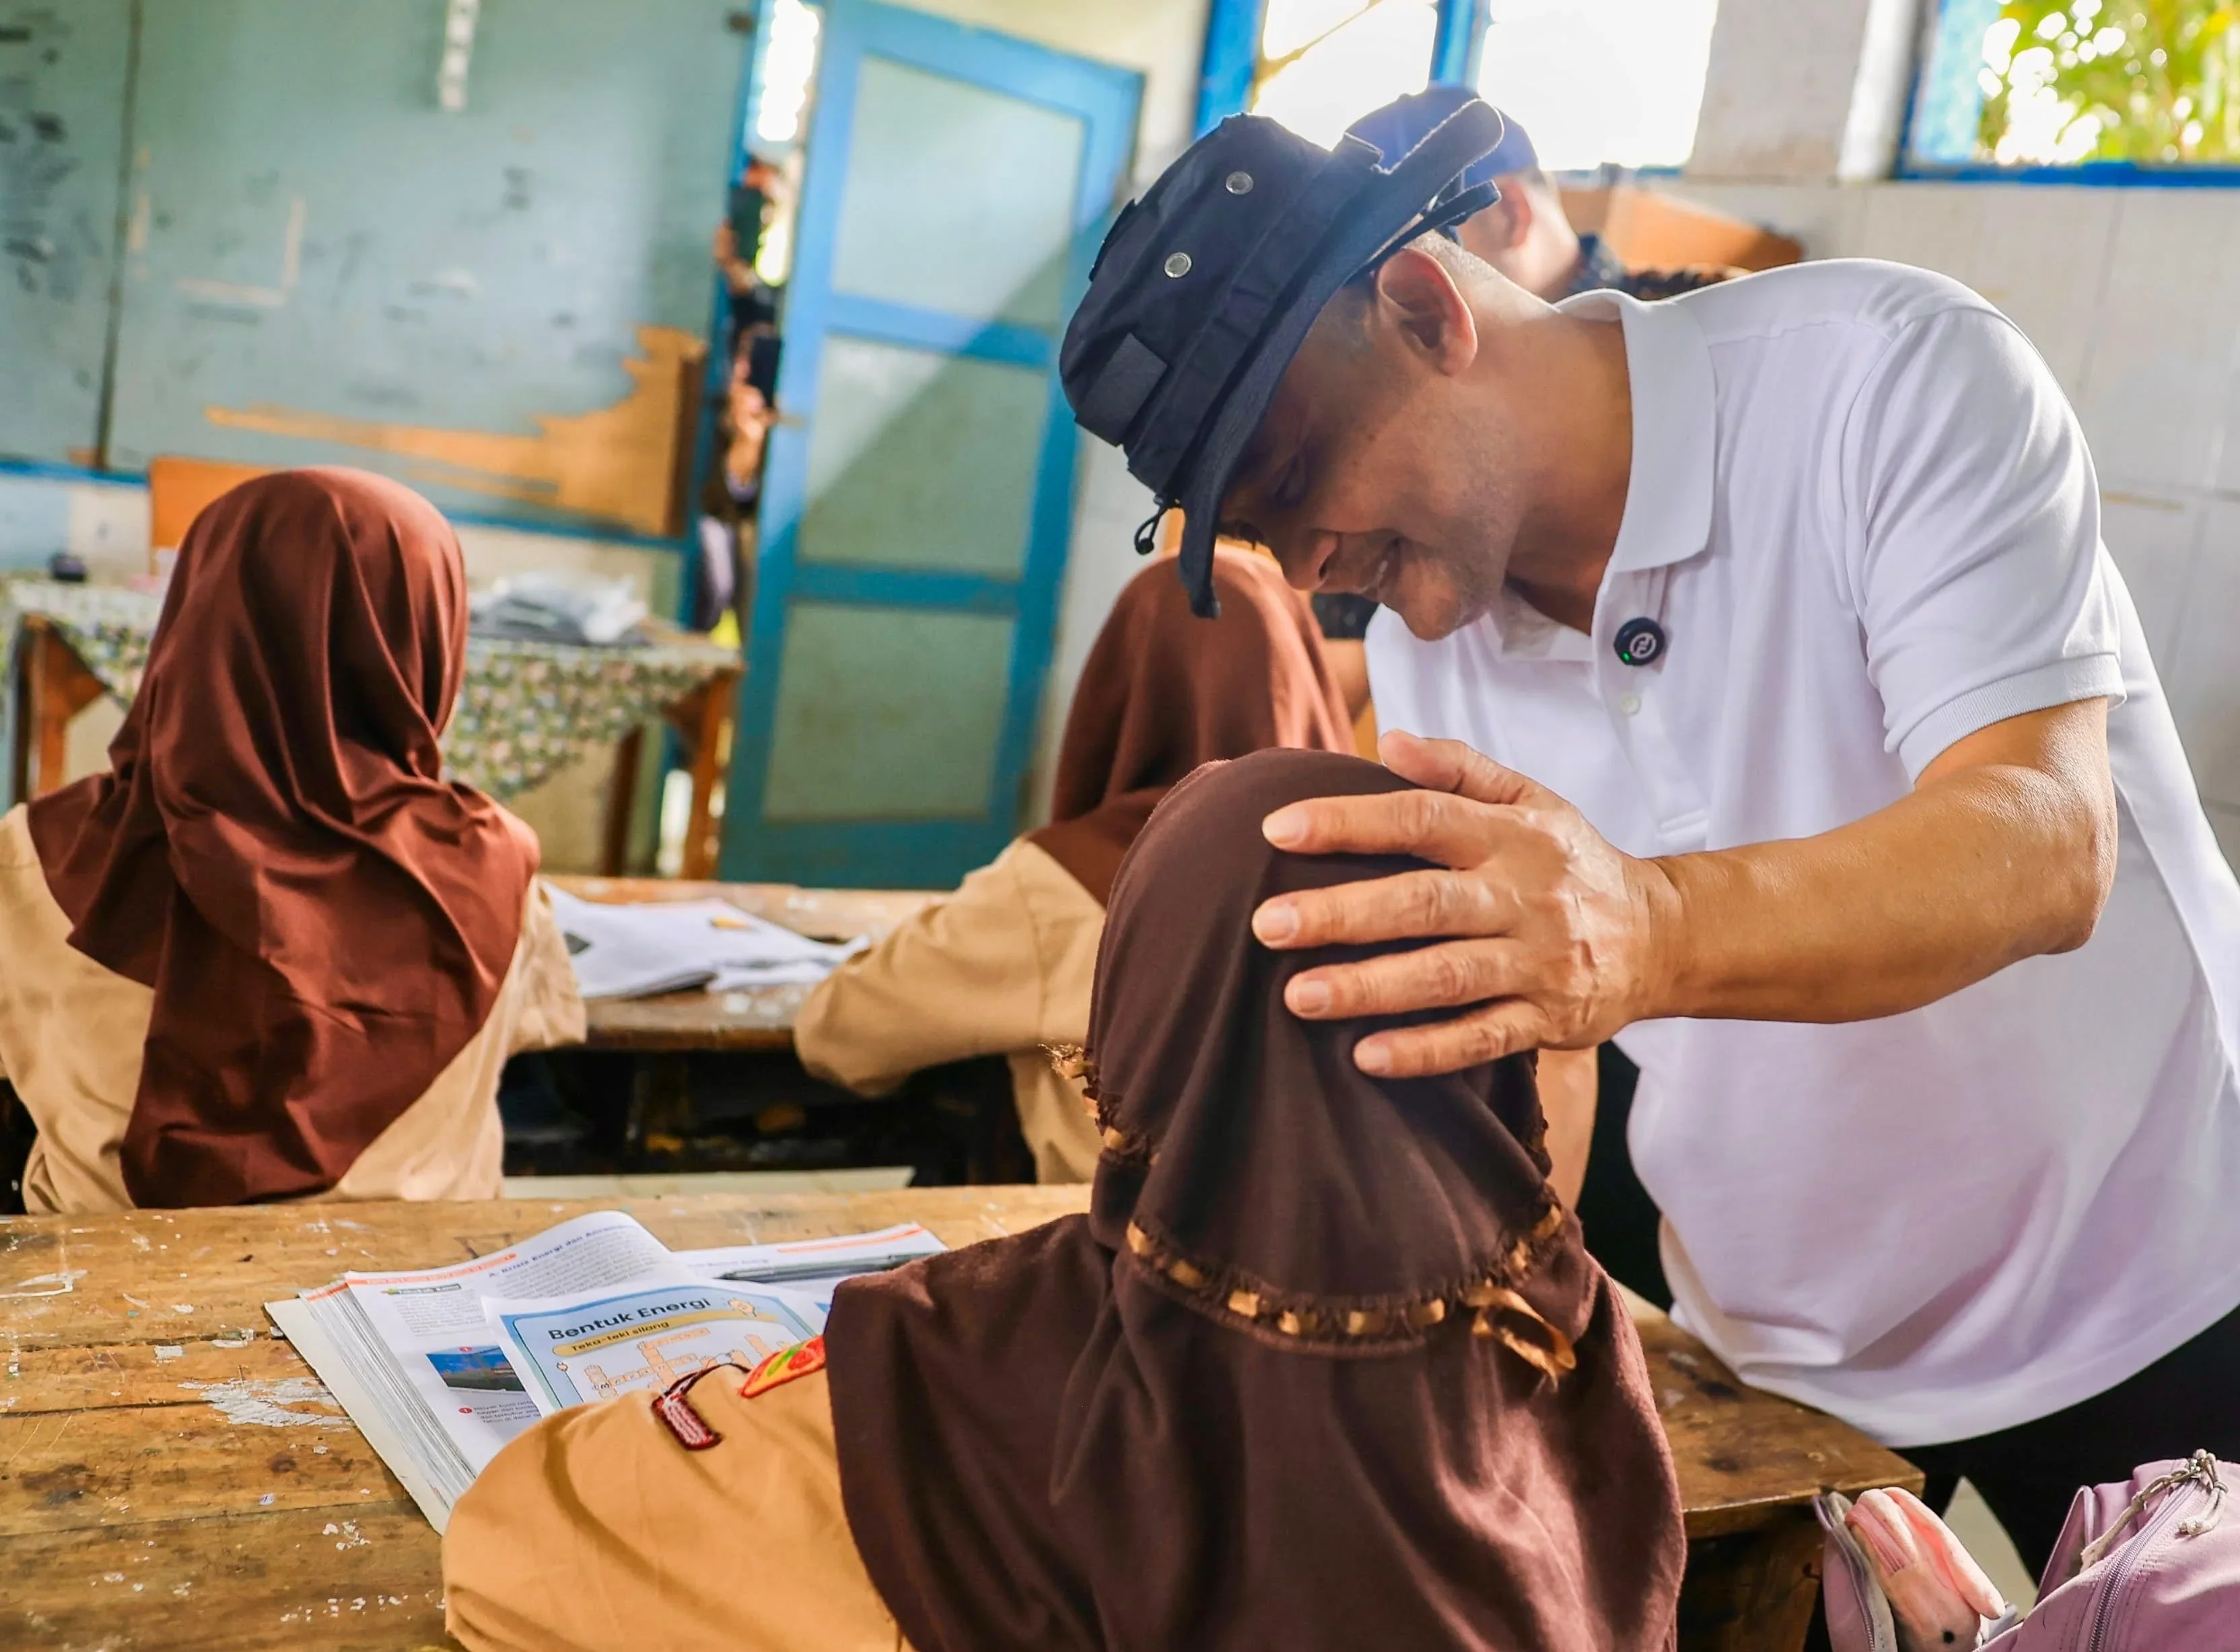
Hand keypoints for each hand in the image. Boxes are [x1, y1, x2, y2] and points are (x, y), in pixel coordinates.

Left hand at [1250, 731, 1677, 1076]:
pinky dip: (1425, 1052)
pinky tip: (1365, 1057)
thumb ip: (1459, 768)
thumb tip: (1389, 739)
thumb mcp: (1531, 799)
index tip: (1276, 830)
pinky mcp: (1548, 1020)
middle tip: (1266, 923)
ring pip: (1446, 976)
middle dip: (1341, 914)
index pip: (1421, 817)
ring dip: (1370, 988)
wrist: (1662, 937)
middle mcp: (1523, 896)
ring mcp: (1537, 963)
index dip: (1349, 821)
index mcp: (1510, 835)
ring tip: (1297, 996)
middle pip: (1423, 902)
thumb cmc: (1570, 863)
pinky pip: (1481, 1040)